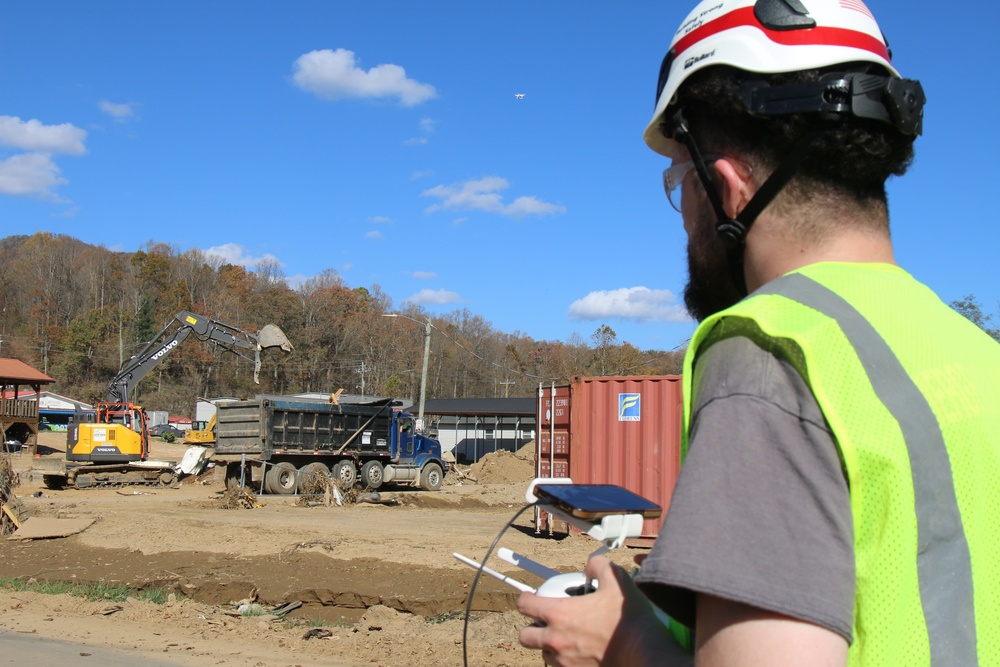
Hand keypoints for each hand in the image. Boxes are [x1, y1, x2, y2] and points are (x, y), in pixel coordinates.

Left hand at [517, 556, 681, 666]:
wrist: (644, 652)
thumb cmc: (628, 619)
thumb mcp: (616, 581)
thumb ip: (599, 567)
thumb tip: (591, 566)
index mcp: (560, 614)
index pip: (525, 605)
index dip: (527, 598)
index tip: (532, 597)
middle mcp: (556, 639)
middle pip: (525, 636)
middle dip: (532, 627)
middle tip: (547, 621)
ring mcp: (565, 660)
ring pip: (543, 654)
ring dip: (549, 645)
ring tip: (567, 636)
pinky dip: (565, 659)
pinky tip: (580, 650)